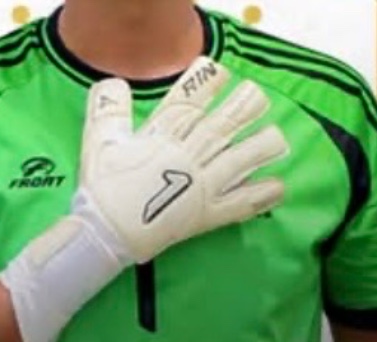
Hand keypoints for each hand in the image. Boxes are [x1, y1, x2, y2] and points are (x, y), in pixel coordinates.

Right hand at [0, 56, 288, 341]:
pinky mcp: (205, 216)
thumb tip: (112, 82)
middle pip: (221, 127)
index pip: (190, 101)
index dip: (208, 83)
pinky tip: (278, 188)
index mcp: (162, 137)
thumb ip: (107, 109)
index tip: (223, 73)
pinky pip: (238, 205)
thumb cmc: (102, 189)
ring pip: (237, 161)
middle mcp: (186, 157)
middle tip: (259, 98)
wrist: (105, 234)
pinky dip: (259, 197)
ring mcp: (199, 187)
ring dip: (260, 149)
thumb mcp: (98, 142)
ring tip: (277, 138)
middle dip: (243, 110)